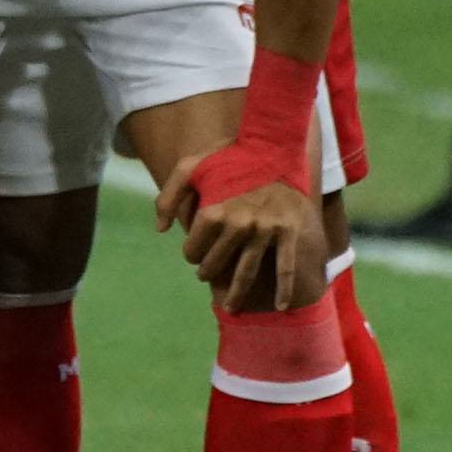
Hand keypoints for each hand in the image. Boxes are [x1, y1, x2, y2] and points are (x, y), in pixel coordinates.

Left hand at [159, 142, 327, 312]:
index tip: (193, 256)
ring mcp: (266, 230)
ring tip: (230, 306)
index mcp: (213, 211)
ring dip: (238, 292)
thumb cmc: (229, 155)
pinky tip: (281, 306)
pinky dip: (285, 289)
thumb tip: (162, 230)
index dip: (190, 255)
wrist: (274, 145)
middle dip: (209, 273)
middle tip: (206, 278)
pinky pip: (286, 267)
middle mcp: (238, 224)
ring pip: (248, 271)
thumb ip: (169, 197)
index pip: (194, 248)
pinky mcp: (289, 232)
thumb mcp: (190, 166)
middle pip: (218, 262)